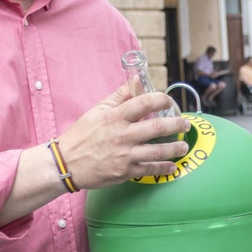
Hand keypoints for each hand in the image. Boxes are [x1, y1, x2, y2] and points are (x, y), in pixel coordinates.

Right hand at [56, 81, 189, 189]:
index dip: (162, 99)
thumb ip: (120, 96)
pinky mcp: (125, 171)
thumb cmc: (82, 135)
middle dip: (176, 124)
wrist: (66, 163)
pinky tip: (172, 165)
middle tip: (186, 124)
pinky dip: (164, 167)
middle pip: (157, 127)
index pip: (144, 102)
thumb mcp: (97, 111)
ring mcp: (125, 155)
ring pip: (158, 151)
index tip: (169, 100)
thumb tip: (137, 79)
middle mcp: (122, 135)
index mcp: (115, 117)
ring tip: (184, 146)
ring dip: (176, 148)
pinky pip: (150, 169)